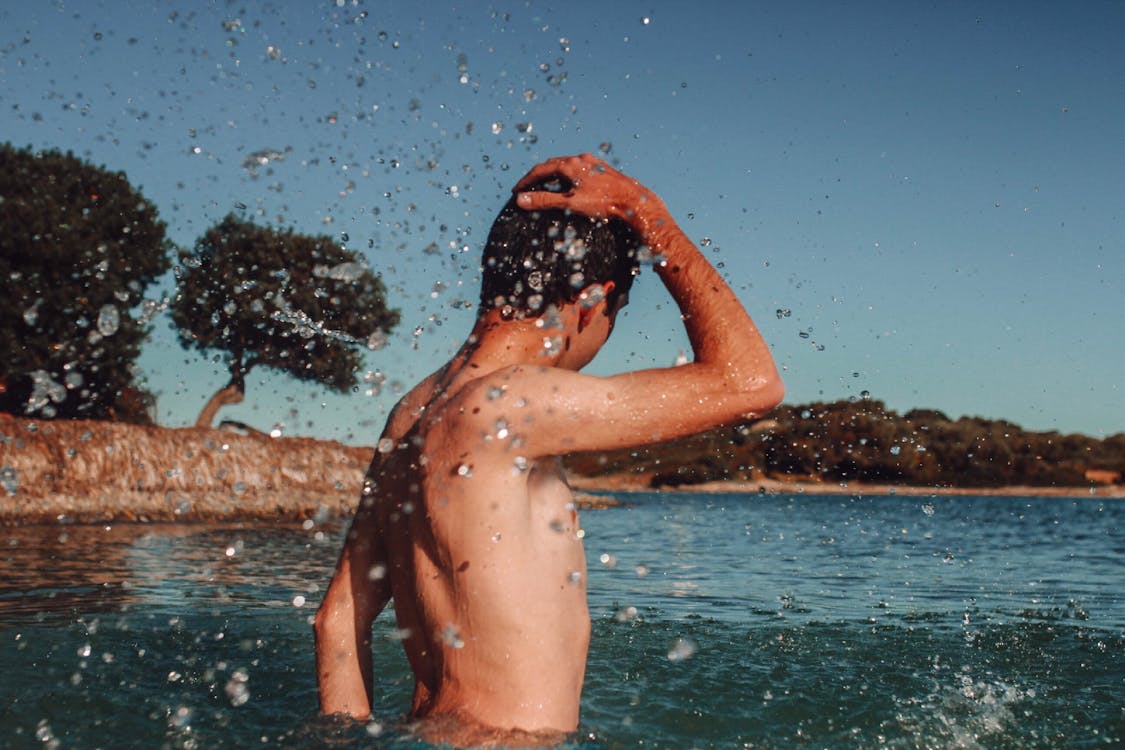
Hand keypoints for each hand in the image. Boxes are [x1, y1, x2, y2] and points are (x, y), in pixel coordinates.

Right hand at [513, 154, 667, 231]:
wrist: (633, 201)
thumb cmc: (603, 202)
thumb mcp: (570, 203)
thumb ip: (544, 201)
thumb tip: (520, 200)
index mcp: (570, 165)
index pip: (541, 169)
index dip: (527, 180)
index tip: (517, 190)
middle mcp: (580, 159)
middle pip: (553, 164)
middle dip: (539, 176)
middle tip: (529, 187)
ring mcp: (593, 163)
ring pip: (567, 165)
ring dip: (553, 175)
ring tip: (545, 186)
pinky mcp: (602, 169)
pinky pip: (579, 169)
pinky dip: (567, 176)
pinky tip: (570, 185)